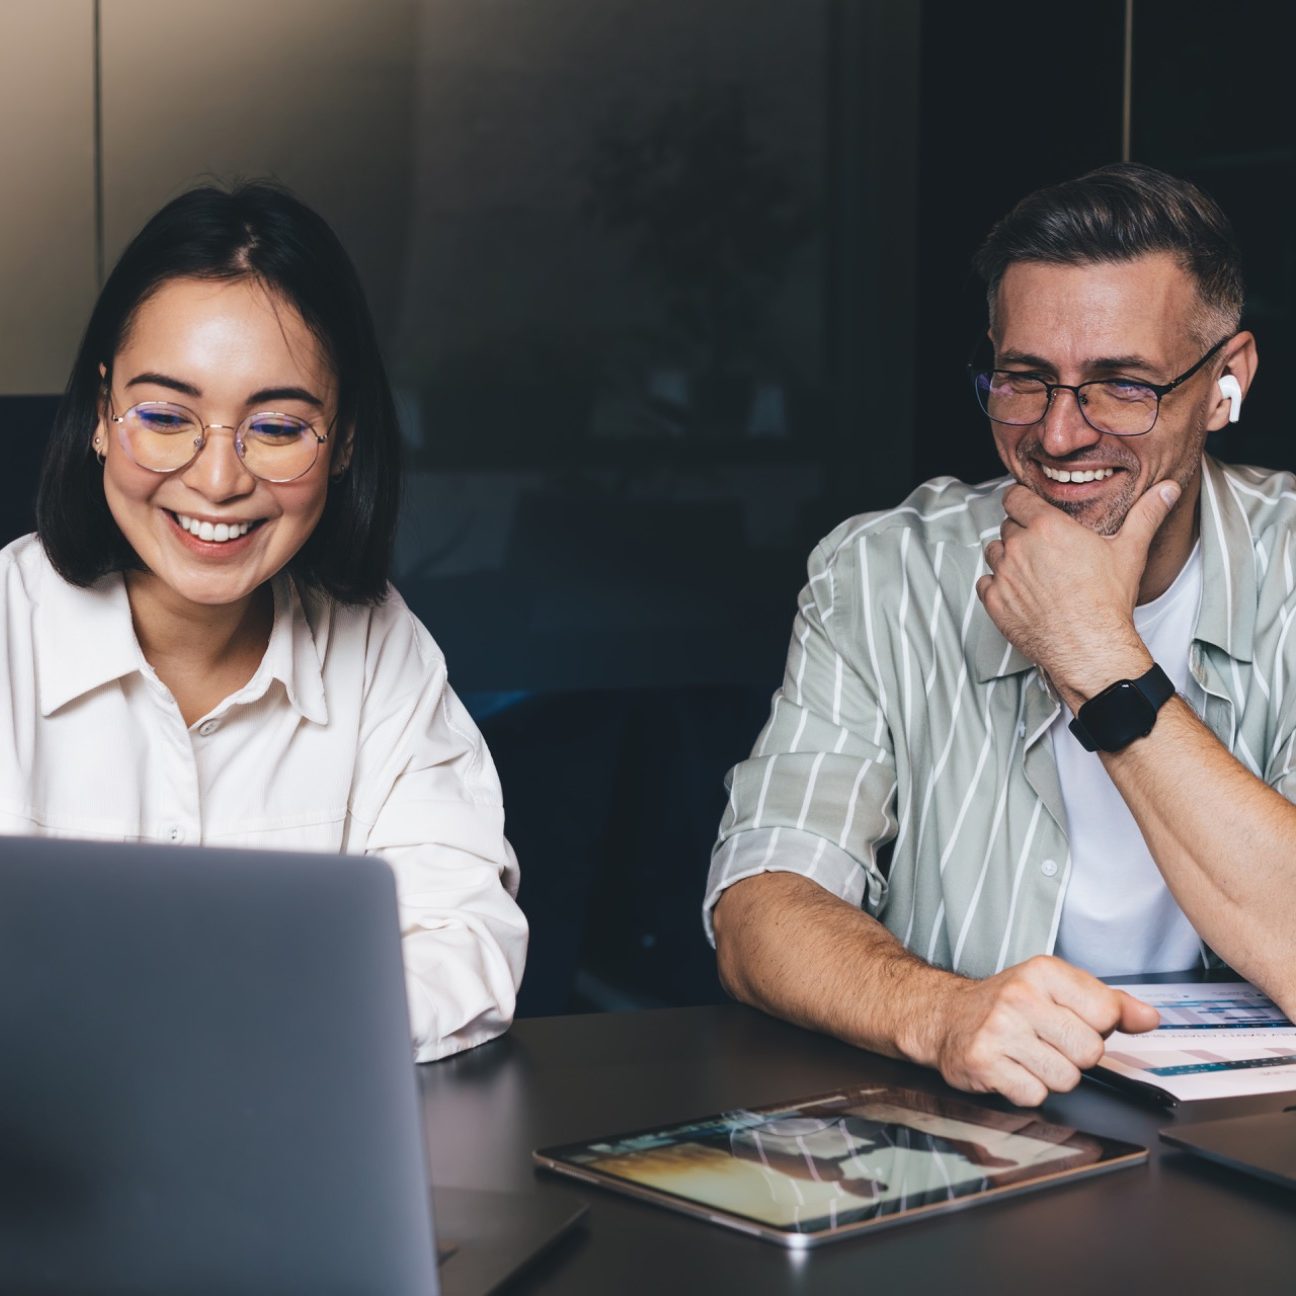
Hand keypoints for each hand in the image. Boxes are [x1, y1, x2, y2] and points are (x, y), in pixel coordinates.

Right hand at [925, 955, 1158, 1106]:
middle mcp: (1019, 996)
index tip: (1072, 1020)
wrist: (946, 1016)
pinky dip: (1026, 1089)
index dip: (1096, 1026)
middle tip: (1047, 1041)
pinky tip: (1010, 1068)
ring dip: (1050, 1075)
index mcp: (1043, 971)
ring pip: (1066, 1079)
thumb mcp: (1057, 988)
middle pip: (1090, 1052)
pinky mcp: (984, 1062)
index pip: (1107, 1014)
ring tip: (1027, 1055)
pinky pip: (1034, 1095)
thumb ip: (1109, 1002)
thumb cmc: (1008, 1004)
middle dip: (1074, 1056)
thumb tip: (1149, 1018)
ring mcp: (999, 1030)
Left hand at [976, 481, 1179, 698]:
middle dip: (1022, 533)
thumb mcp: (1130, 551)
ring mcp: (1003, 575)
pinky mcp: (994, 601)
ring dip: (1007, 557)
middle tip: (1042, 548)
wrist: (1090, 648)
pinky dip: (997, 585)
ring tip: (1032, 571)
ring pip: (994, 553)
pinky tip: (1019, 592)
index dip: (1022, 501)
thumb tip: (1167, 491)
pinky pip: (985, 583)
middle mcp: (1020, 548)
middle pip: (1007, 526)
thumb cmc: (1107, 602)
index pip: (1015, 497)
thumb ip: (1145, 515)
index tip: (1028, 508)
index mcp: (1047, 528)